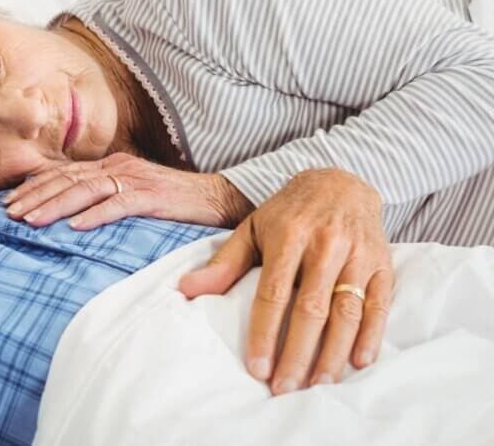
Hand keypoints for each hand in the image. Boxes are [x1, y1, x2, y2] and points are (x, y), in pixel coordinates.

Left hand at [2, 152, 253, 229]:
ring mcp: (135, 180)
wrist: (217, 198)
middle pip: (67, 179)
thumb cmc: (172, 201)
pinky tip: (76, 227)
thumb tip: (70, 215)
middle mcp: (118, 167)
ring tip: (32, 221)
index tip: (8, 202)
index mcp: (110, 165)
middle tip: (8, 214)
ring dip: (56, 206)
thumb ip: (104, 198)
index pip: (63, 173)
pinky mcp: (152, 196)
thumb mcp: (132, 194)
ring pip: (85, 190)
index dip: (34, 186)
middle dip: (35, 197)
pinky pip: (119, 204)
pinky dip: (96, 215)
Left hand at [178, 168, 393, 393]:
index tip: (257, 368)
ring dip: (333, 352)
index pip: (273, 293)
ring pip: (346, 311)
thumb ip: (224, 263)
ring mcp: (357, 255)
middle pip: (311, 309)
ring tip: (318, 384)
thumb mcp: (252, 228)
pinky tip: (358, 362)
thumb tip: (186, 290)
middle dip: (297, 353)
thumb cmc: (288, 213)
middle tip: (284, 388)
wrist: (341, 181)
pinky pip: (379, 304)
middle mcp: (325, 245)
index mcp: (288, 236)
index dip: (264, 333)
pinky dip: (371, 335)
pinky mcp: (382, 264)